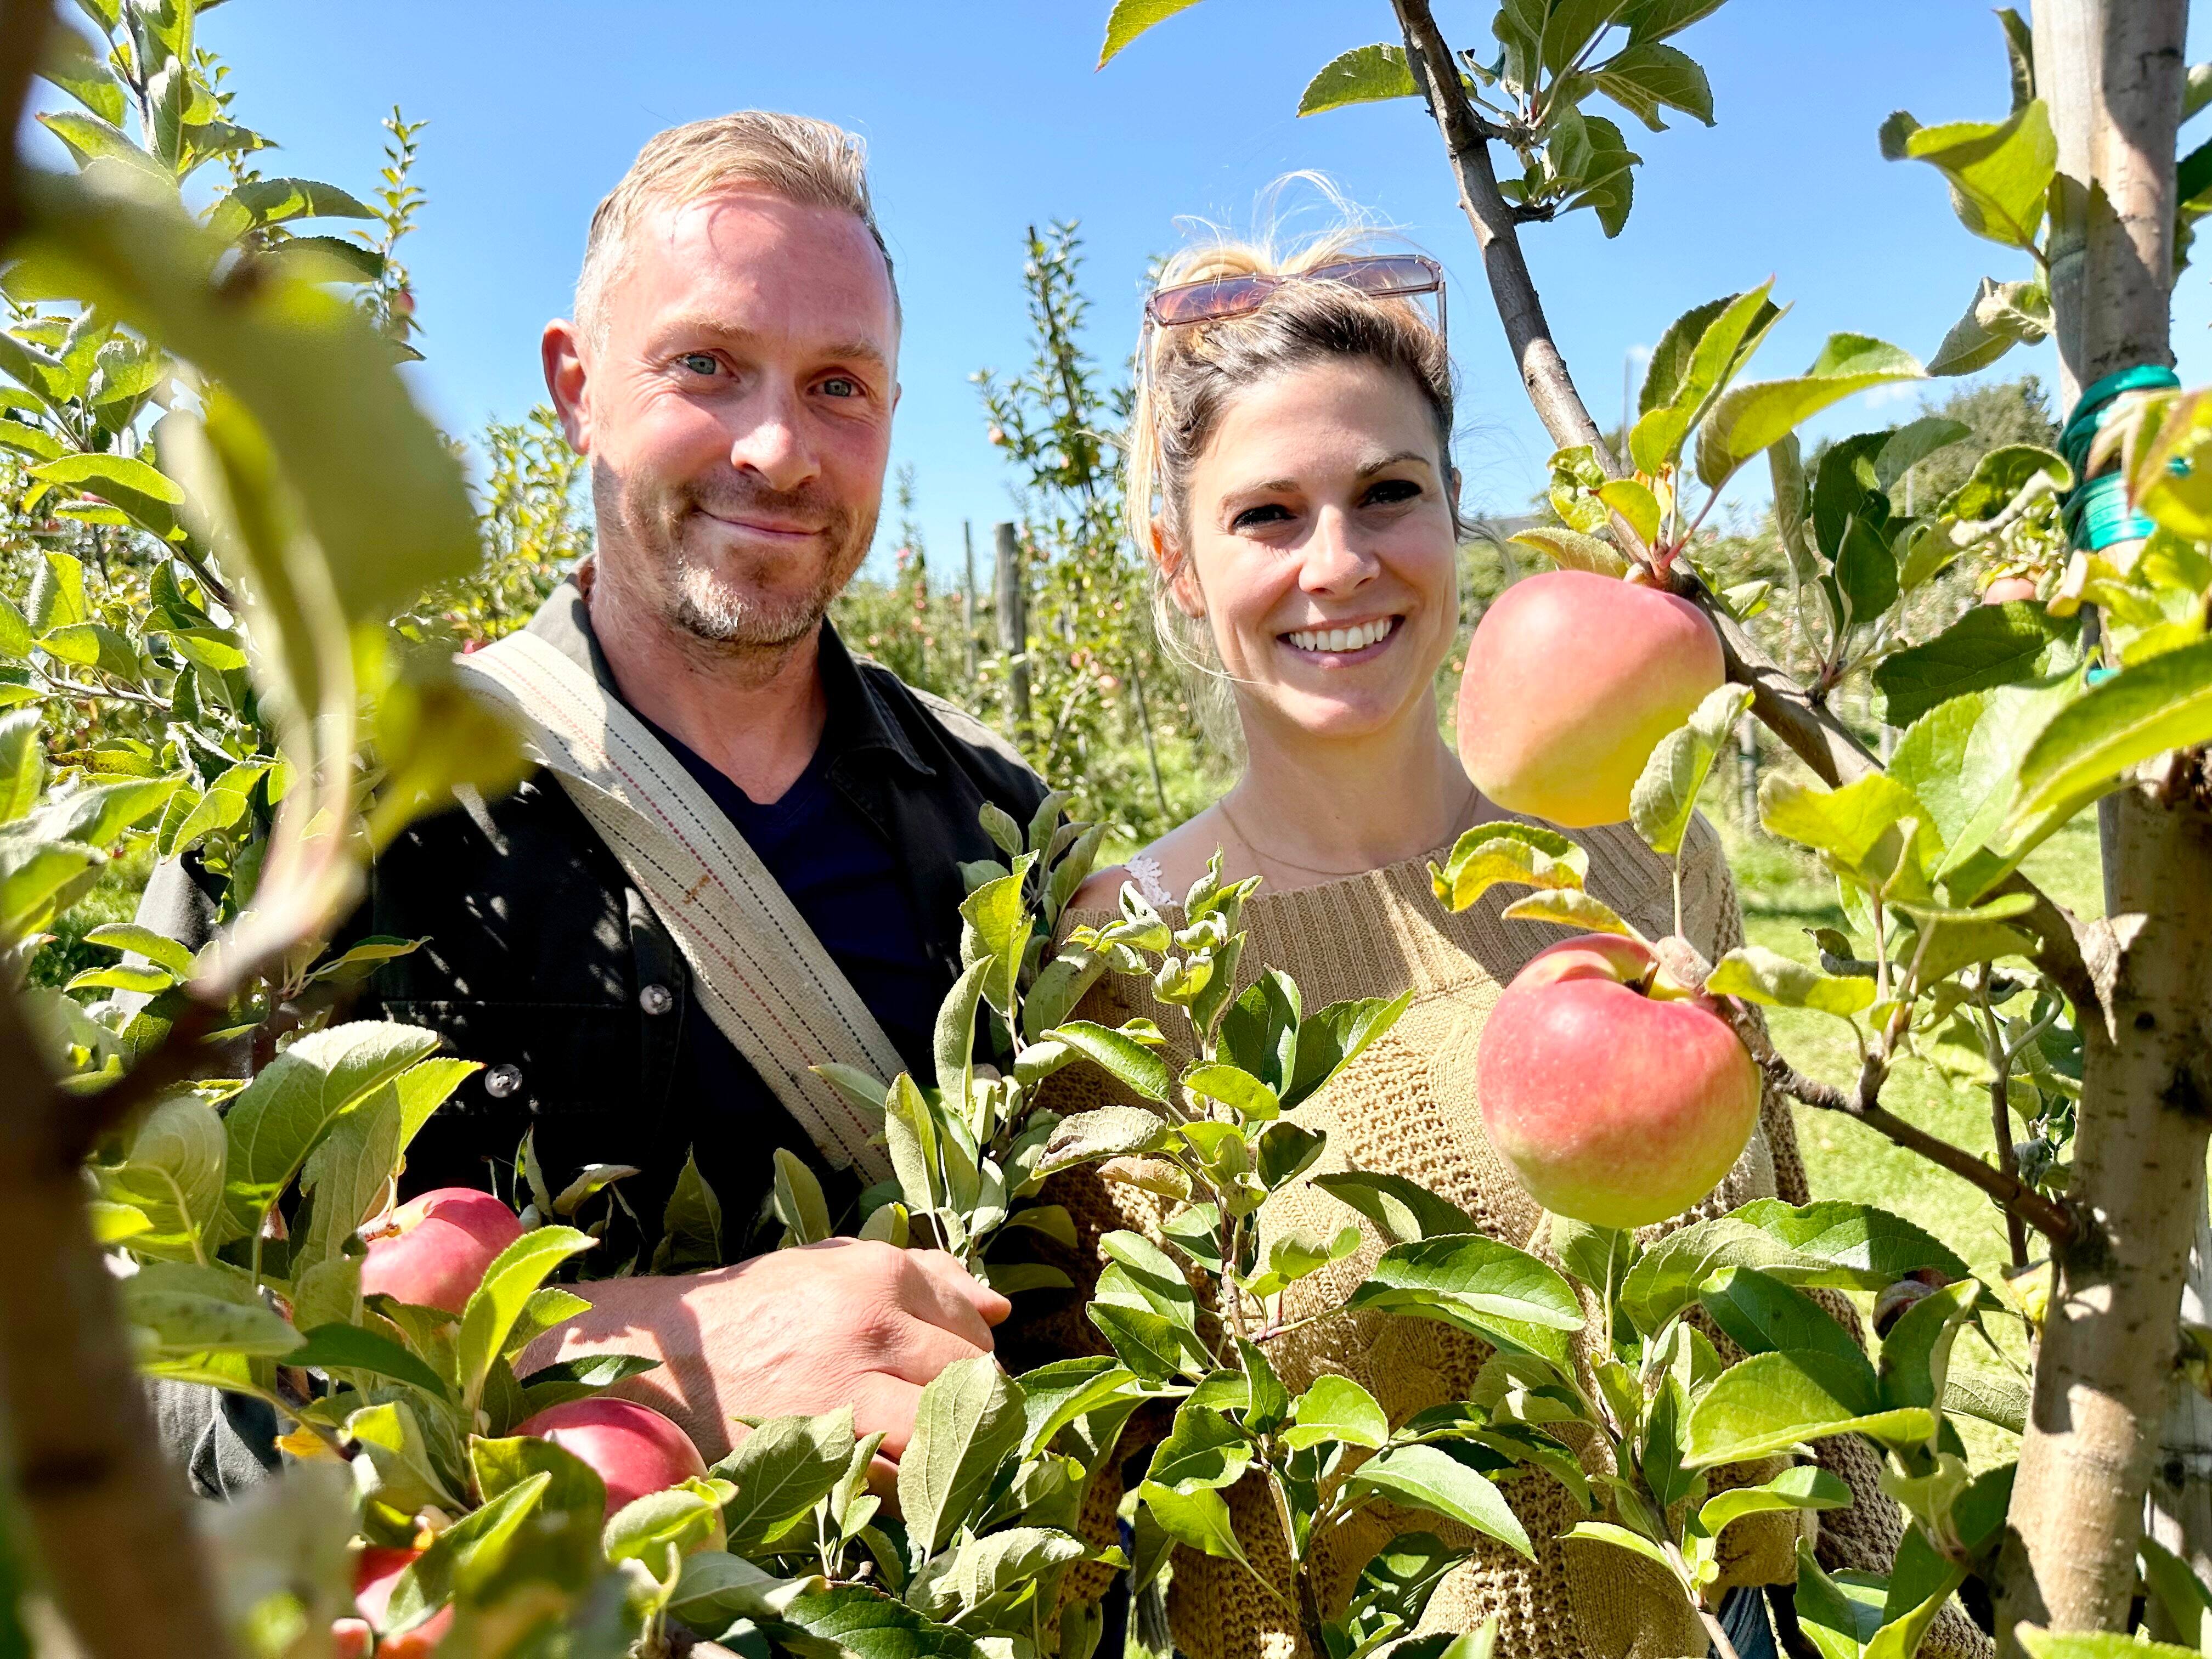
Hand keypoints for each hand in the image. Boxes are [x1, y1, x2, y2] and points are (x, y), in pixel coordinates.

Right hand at [522, 1239, 1011, 1478]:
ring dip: (944, 1448)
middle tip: (932, 1410)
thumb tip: (1000, 1305)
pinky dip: (898, 1484)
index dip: (973, 1357)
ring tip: (911, 1443)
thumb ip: (926, 1277)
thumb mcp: (836, 1267)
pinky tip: (874, 1467)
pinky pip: (898, 1481)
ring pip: (946, 1435)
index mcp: (879, 1276)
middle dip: (969, 1402)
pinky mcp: (823, 1455)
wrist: (662, 1363)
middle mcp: (873, 1328)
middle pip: (975, 1382)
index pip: (975, 1328)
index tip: (947, 1372)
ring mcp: (850, 1395)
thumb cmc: (756, 1310)